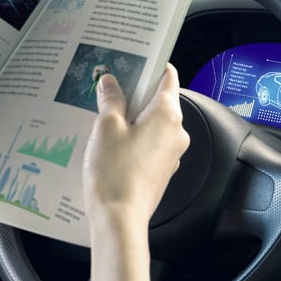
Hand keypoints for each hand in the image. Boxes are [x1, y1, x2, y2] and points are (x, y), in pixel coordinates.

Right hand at [82, 64, 189, 236]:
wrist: (119, 219)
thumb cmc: (114, 172)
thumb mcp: (106, 127)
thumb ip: (111, 100)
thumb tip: (111, 82)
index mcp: (168, 115)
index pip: (168, 78)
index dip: (151, 66)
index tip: (134, 60)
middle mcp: (176, 132)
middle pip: (159, 101)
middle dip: (135, 94)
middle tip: (109, 89)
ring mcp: (171, 153)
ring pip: (153, 124)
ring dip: (132, 118)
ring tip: (104, 117)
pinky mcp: (161, 170)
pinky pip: (150, 144)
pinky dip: (134, 139)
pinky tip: (111, 143)